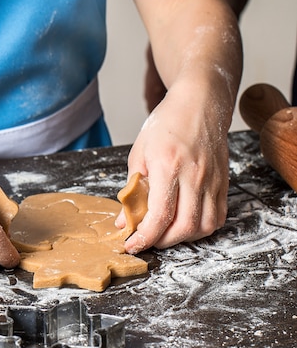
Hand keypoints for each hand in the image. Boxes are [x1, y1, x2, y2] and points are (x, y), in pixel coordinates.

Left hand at [116, 80, 229, 252]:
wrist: (200, 102)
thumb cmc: (167, 124)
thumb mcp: (139, 153)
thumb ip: (132, 190)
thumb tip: (125, 221)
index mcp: (168, 165)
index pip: (160, 214)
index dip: (145, 237)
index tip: (132, 245)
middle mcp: (194, 175)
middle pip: (184, 226)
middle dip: (163, 242)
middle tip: (149, 239)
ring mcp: (212, 180)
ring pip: (204, 226)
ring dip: (184, 238)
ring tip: (167, 232)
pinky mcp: (223, 183)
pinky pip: (217, 217)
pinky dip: (201, 228)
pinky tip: (187, 223)